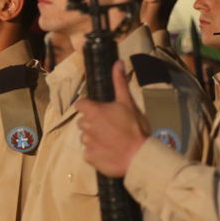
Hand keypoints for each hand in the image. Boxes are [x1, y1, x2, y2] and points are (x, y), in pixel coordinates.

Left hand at [76, 60, 149, 178]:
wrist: (139, 156)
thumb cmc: (135, 127)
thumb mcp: (128, 103)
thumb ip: (119, 83)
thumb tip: (117, 62)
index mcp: (94, 112)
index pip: (80, 105)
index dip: (88, 107)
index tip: (98, 111)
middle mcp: (86, 126)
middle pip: (83, 122)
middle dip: (92, 123)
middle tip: (109, 127)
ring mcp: (86, 143)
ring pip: (85, 137)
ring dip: (94, 138)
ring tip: (110, 141)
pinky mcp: (88, 157)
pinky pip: (88, 153)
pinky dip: (95, 152)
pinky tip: (108, 152)